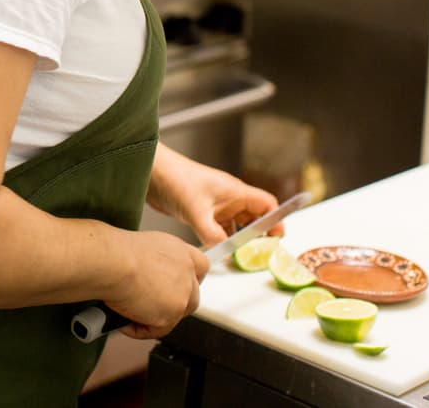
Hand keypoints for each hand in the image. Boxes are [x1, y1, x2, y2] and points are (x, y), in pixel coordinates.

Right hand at [103, 230, 207, 339]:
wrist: (113, 262)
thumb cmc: (114, 252)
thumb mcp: (138, 249)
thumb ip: (152, 264)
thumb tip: (142, 279)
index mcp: (178, 250)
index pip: (200, 266)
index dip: (188, 279)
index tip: (177, 286)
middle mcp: (186, 270)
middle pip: (191, 296)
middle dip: (172, 305)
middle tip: (147, 306)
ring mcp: (183, 293)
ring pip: (175, 315)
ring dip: (154, 318)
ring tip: (127, 312)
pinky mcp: (173, 313)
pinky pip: (157, 330)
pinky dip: (138, 328)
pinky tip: (122, 319)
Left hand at [147, 145, 279, 247]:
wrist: (152, 172)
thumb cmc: (176, 179)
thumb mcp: (197, 212)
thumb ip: (213, 234)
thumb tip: (226, 251)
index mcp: (236, 192)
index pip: (266, 205)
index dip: (275, 221)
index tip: (276, 239)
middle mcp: (229, 198)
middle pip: (253, 218)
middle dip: (257, 235)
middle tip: (258, 254)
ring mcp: (215, 205)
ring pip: (235, 225)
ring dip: (237, 239)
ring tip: (238, 257)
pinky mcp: (202, 211)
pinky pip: (218, 228)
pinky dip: (220, 239)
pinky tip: (217, 250)